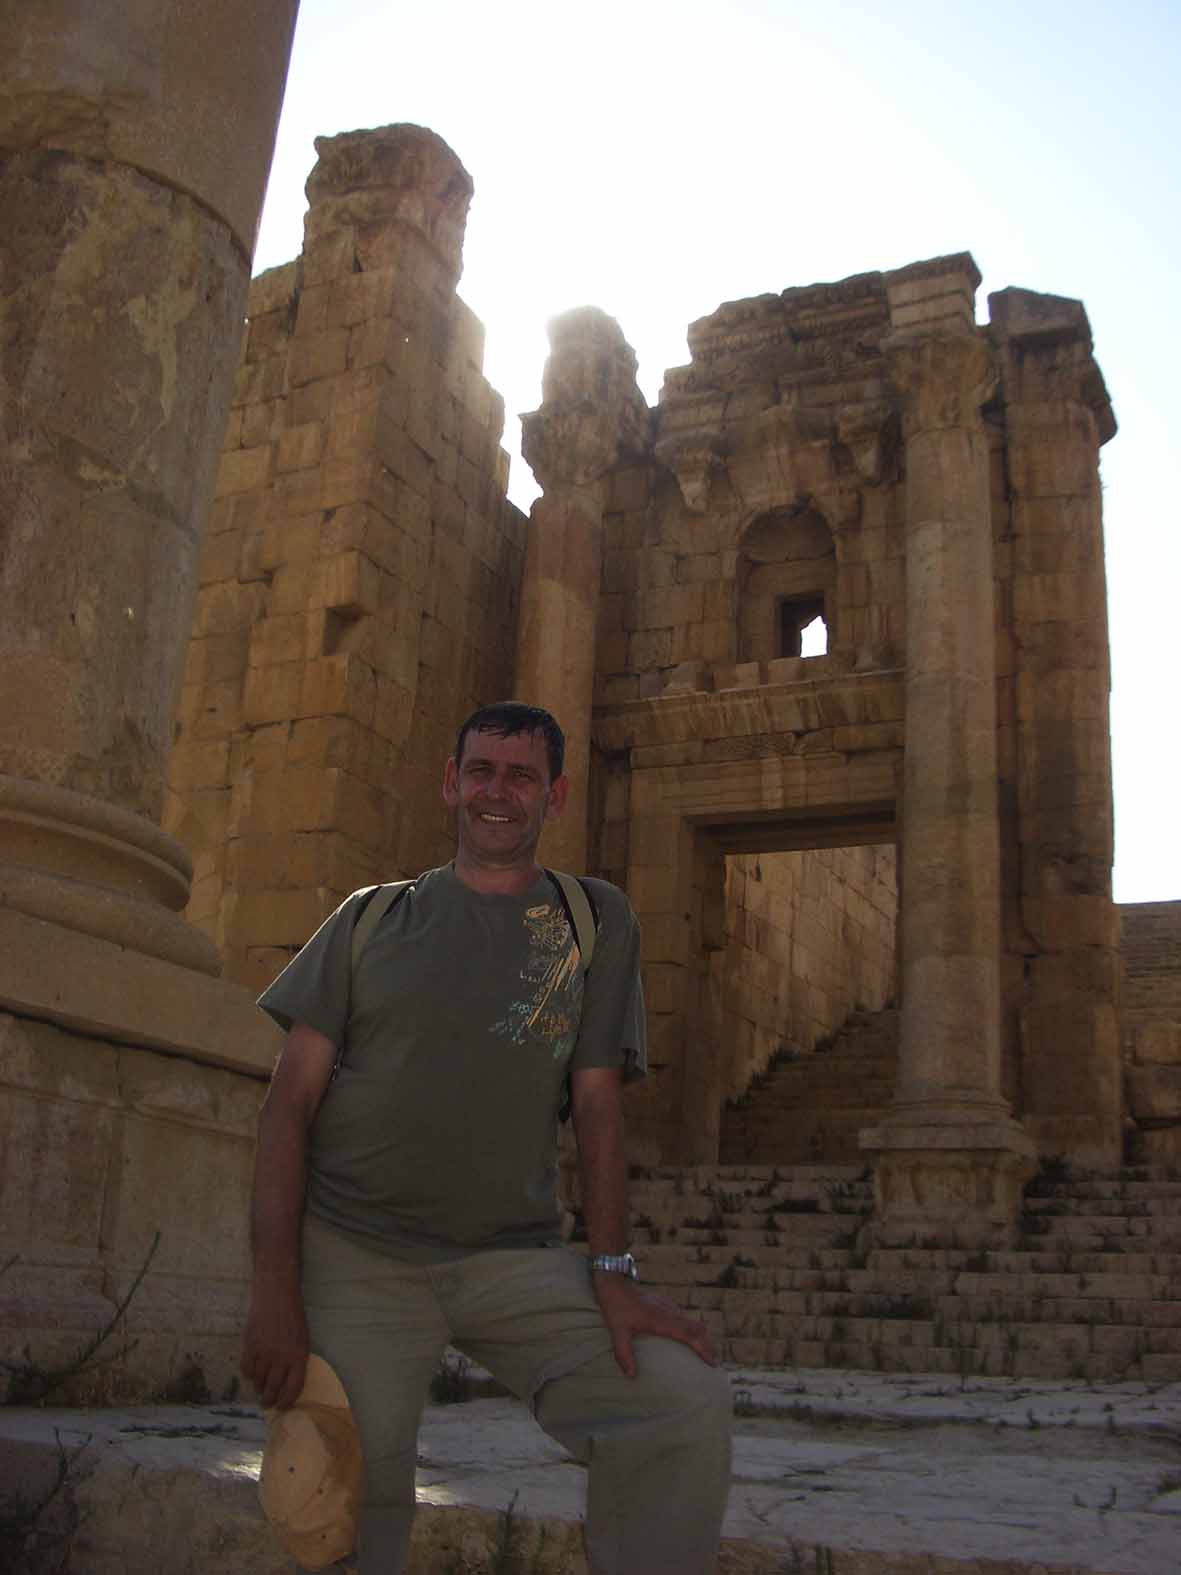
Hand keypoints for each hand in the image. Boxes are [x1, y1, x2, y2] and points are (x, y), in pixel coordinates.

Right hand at [241, 1280, 308, 1409]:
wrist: (276, 1296)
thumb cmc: (292, 1318)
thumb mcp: (302, 1339)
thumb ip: (295, 1361)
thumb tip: (287, 1383)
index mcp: (299, 1357)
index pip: (293, 1388)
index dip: (287, 1401)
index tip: (282, 1406)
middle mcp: (281, 1358)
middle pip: (273, 1389)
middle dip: (269, 1399)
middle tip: (266, 1402)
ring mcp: (264, 1353)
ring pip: (258, 1381)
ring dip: (258, 1387)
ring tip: (260, 1387)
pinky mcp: (250, 1347)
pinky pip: (246, 1369)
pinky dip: (248, 1374)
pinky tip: (252, 1372)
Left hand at [592, 1270, 717, 1377]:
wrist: (615, 1285)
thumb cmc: (616, 1308)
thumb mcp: (618, 1332)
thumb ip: (624, 1354)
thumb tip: (632, 1376)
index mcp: (661, 1320)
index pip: (689, 1334)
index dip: (703, 1347)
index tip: (712, 1361)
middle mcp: (669, 1313)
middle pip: (697, 1328)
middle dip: (708, 1344)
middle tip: (714, 1362)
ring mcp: (669, 1308)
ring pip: (693, 1322)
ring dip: (702, 1337)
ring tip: (706, 1354)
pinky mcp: (666, 1306)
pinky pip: (685, 1319)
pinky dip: (693, 1330)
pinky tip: (690, 1340)